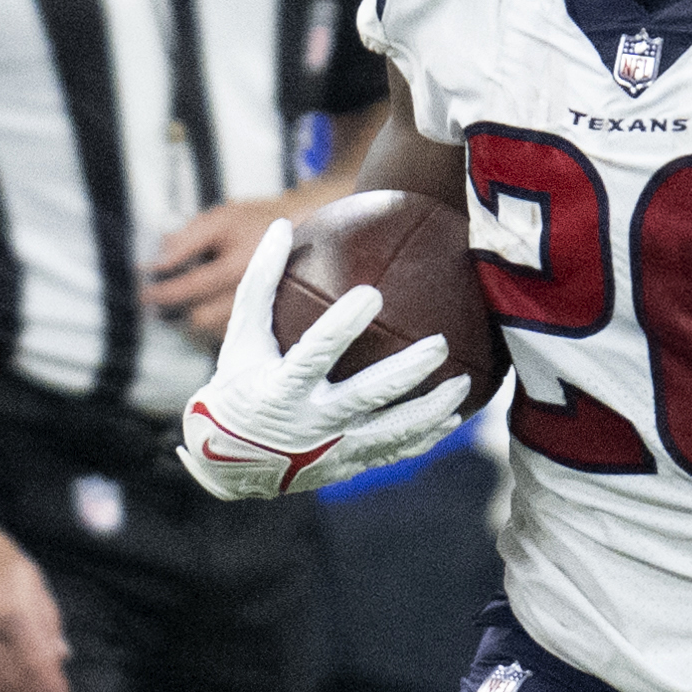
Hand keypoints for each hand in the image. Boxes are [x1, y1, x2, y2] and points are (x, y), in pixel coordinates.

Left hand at [149, 184, 338, 344]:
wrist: (303, 229)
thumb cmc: (255, 222)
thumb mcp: (219, 219)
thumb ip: (185, 240)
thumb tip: (154, 264)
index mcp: (239, 267)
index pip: (191, 288)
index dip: (162, 293)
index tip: (141, 293)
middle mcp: (253, 294)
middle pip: (201, 320)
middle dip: (176, 314)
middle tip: (155, 305)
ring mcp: (262, 312)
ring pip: (216, 333)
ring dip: (193, 324)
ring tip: (177, 309)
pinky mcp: (268, 324)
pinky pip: (232, 336)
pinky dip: (213, 328)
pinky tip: (204, 315)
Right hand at [173, 221, 471, 502]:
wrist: (229, 461)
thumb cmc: (239, 384)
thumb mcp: (242, 337)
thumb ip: (262, 283)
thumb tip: (280, 224)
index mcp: (280, 388)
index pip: (315, 352)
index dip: (342, 325)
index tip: (372, 292)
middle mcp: (309, 423)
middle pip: (366, 396)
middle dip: (406, 371)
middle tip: (441, 344)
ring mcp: (331, 451)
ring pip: (391, 432)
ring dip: (429, 410)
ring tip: (463, 385)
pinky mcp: (347, 466)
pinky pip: (393, 452)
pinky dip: (424, 437)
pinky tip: (453, 418)